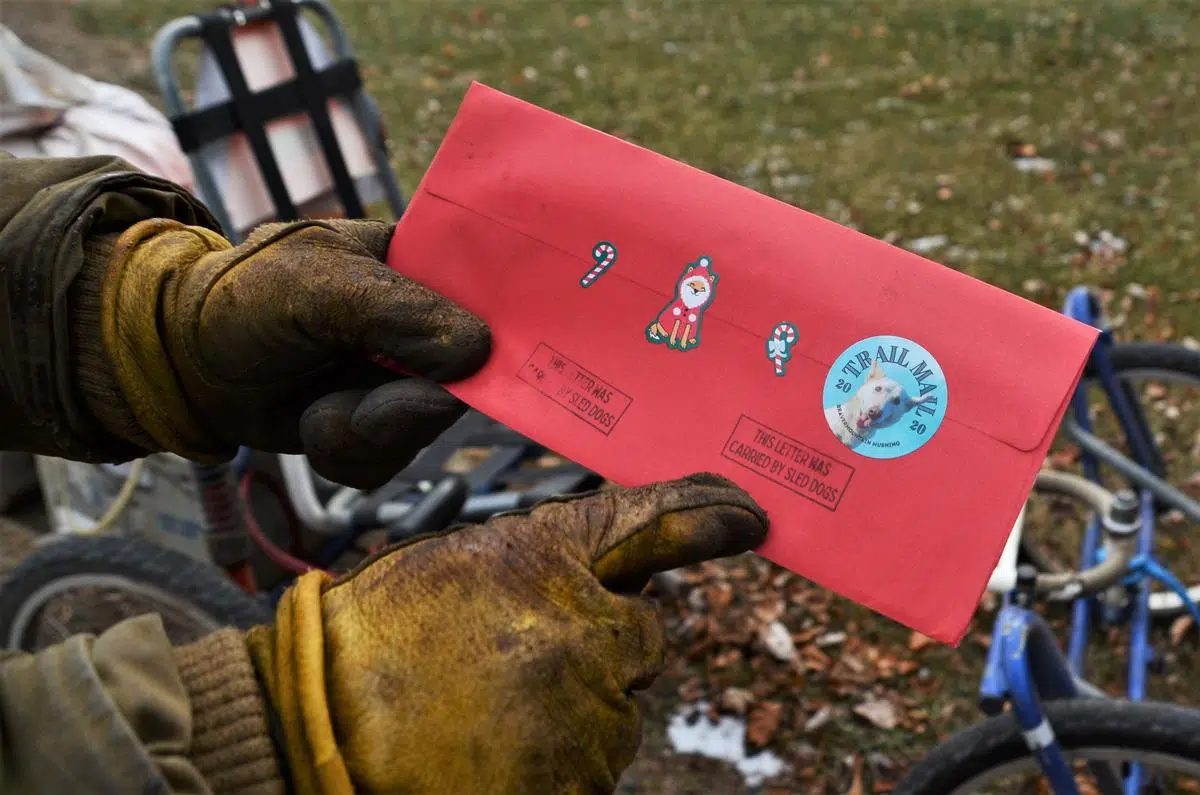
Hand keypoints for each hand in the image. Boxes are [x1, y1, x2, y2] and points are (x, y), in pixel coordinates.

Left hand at [83, 218, 489, 486]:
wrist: (183, 365)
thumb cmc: (244, 300)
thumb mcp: (318, 287)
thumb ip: (398, 313)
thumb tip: (479, 352)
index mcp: (421, 266)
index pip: (496, 293)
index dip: (515, 329)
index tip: (513, 366)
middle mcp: (425, 325)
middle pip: (472, 380)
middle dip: (410, 406)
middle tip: (364, 404)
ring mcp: (404, 380)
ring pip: (428, 429)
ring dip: (367, 432)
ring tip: (320, 410)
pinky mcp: (379, 428)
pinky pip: (392, 461)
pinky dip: (348, 453)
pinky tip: (316, 426)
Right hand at [245, 473, 768, 794]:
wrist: (317, 739)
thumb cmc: (369, 649)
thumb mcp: (454, 567)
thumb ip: (540, 565)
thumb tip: (604, 583)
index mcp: (540, 560)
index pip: (646, 524)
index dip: (704, 516)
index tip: (750, 516)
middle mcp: (579, 630)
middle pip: (644, 634)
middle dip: (607, 644)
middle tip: (526, 661)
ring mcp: (584, 714)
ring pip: (618, 707)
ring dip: (577, 709)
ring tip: (489, 715)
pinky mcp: (580, 780)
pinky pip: (595, 764)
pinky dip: (561, 761)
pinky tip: (498, 754)